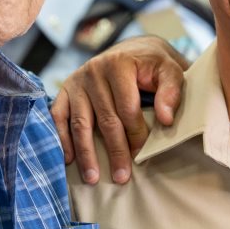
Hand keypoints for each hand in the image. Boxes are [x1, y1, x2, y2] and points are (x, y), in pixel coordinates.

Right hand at [52, 36, 187, 184]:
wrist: (132, 50)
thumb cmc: (152, 65)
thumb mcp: (169, 69)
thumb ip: (171, 91)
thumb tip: (165, 119)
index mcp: (120, 63)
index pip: (127, 107)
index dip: (135, 134)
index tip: (142, 156)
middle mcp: (94, 70)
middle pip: (105, 118)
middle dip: (114, 150)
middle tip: (122, 177)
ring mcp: (77, 81)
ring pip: (80, 122)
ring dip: (86, 152)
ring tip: (93, 178)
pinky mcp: (65, 90)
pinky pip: (58, 117)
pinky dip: (62, 139)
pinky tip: (68, 160)